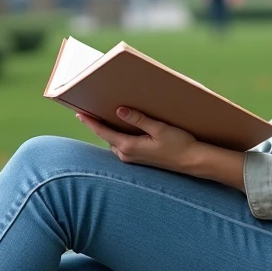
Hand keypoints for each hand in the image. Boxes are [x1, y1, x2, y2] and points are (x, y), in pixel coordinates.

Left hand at [75, 107, 197, 171]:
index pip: (103, 132)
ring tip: (102, 115)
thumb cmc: (178, 144)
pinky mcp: (138, 158)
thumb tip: (119, 110)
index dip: (90, 122)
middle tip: (88, 110)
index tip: (79, 113)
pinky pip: (121, 145)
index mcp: (129, 146)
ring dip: (107, 130)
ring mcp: (132, 158)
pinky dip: (116, 135)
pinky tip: (120, 126)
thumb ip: (138, 119)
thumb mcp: (159, 128)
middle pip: (106, 136)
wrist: (192, 161)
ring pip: (114, 141)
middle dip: (97, 124)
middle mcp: (127, 155)